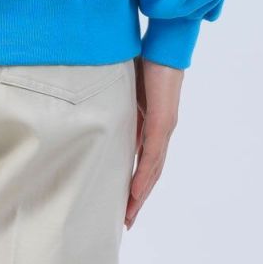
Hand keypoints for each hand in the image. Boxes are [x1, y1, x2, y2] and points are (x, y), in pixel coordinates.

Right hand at [125, 57, 182, 229]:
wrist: (165, 44)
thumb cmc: (145, 58)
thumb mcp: (125, 86)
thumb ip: (117, 100)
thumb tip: (97, 105)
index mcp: (152, 121)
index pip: (144, 158)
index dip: (135, 179)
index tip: (124, 199)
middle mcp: (162, 129)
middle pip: (151, 171)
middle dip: (138, 197)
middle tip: (126, 218)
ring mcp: (164, 127)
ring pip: (152, 169)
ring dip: (140, 194)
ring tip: (128, 214)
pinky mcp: (163, 122)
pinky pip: (152, 155)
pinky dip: (143, 176)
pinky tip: (135, 192)